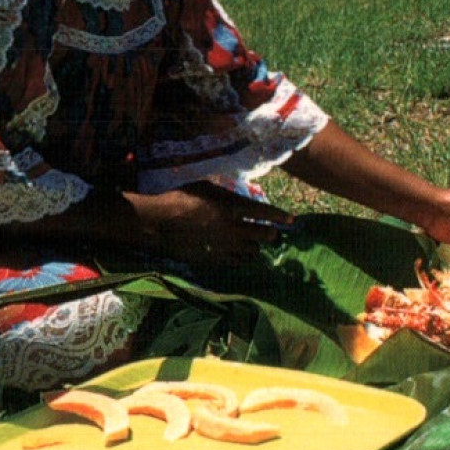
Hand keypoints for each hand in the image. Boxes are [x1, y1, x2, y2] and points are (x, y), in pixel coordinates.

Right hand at [128, 185, 294, 266]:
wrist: (158, 222)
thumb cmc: (180, 198)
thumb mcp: (207, 187)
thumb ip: (227, 194)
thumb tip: (240, 197)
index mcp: (232, 207)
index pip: (265, 213)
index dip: (280, 216)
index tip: (291, 219)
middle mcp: (233, 228)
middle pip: (264, 234)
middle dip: (271, 233)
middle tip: (271, 232)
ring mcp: (224, 246)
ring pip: (252, 251)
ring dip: (256, 246)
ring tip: (252, 243)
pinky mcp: (214, 259)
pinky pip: (237, 262)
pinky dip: (241, 258)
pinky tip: (239, 254)